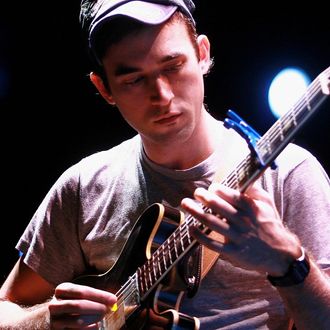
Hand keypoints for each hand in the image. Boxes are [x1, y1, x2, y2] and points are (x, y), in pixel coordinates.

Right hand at [49, 282, 116, 328]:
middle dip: (97, 308)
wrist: (47, 318)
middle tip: (107, 309)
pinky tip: (94, 325)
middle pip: (79, 305)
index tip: (113, 299)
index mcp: (62, 290)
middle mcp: (55, 304)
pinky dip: (89, 328)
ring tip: (101, 317)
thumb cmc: (68, 303)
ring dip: (94, 319)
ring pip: (78, 321)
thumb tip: (111, 300)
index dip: (100, 295)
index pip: (83, 291)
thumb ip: (92, 295)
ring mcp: (54, 320)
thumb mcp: (76, 294)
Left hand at [181, 183, 300, 275]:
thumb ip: (255, 190)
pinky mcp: (232, 251)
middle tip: (196, 192)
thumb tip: (244, 177)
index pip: (229, 194)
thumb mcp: (268, 204)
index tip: (211, 188)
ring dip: (195, 212)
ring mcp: (236, 237)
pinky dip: (200, 236)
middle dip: (202, 196)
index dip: (216, 189)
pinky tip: (191, 228)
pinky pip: (212, 243)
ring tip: (185, 203)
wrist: (281, 255)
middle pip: (217, 206)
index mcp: (250, 208)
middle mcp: (242, 221)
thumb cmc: (271, 225)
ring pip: (211, 222)